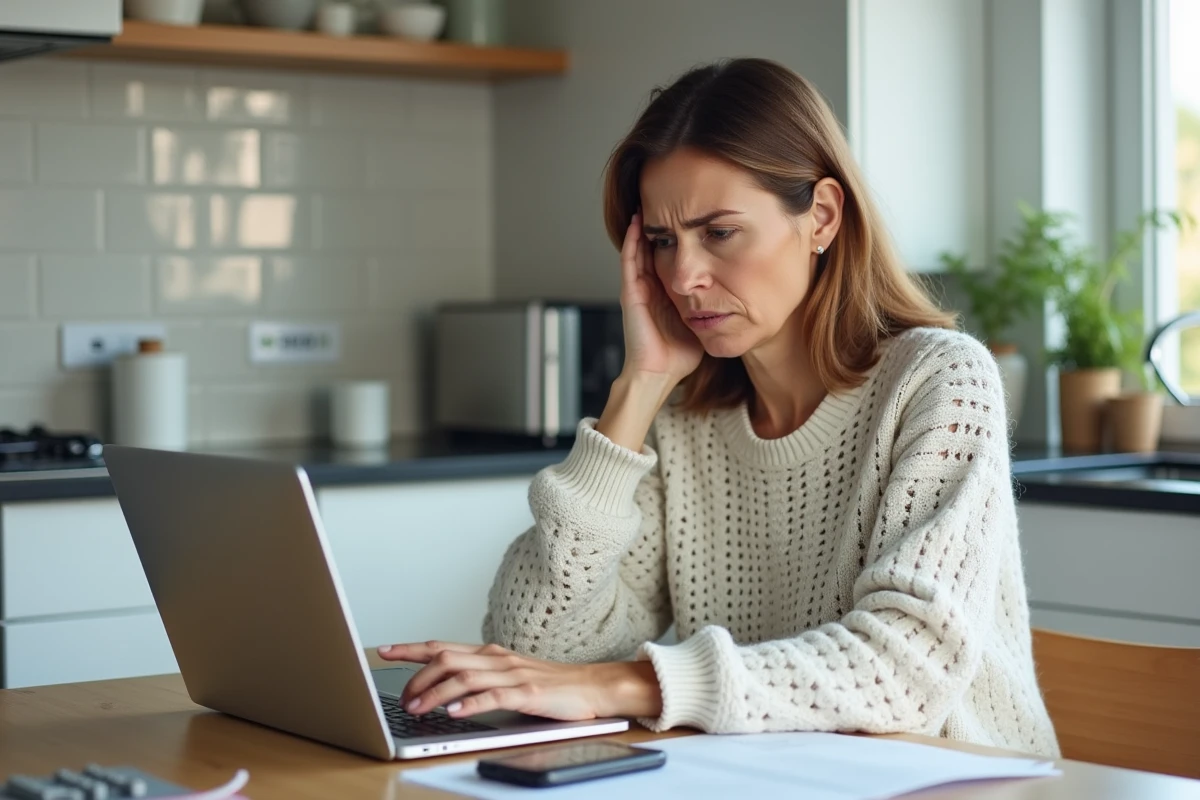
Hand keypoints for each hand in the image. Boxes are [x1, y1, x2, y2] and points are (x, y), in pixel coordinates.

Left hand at [377, 641, 661, 720]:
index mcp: (490, 654)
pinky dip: (471, 704)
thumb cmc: (550, 685)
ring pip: (465, 677)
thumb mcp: (508, 677)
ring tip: (418, 708)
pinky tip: (455, 712)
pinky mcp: (529, 693)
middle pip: (447, 658)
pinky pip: (494, 697)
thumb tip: (442, 690)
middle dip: (418, 676)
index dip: (411, 648)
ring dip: (436, 692)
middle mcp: (497, 659)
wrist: (592, 687)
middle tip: (402, 697)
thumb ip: (479, 678)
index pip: (442, 646)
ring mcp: (513, 674)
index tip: (384, 650)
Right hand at [619, 213, 703, 385]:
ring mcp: (639, 288)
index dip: (678, 236)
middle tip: (667, 200)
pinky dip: (631, 242)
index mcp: (667, 292)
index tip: (689, 215)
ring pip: (639, 249)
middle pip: (654, 248)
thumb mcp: (704, 321)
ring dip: (643, 227)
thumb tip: (745, 293)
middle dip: (661, 226)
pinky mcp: (631, 293)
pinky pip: (629, 261)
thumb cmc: (680, 355)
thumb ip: (716, 305)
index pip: (671, 256)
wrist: (659, 374)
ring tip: (649, 202)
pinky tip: (636, 224)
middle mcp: (651, 287)